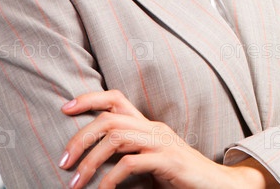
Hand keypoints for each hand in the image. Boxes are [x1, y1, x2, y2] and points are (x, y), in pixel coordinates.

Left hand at [59, 90, 276, 187]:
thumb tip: (93, 157)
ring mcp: (162, 143)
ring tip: (75, 182)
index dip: (90, 98)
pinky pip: (132, 163)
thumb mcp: (151, 159)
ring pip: (116, 138)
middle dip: (80, 138)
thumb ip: (129, 153)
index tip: (65, 109)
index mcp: (148, 125)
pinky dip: (111, 179)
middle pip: (109, 119)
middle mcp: (154, 128)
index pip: (117, 99)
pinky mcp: (169, 161)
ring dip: (90, 161)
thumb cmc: (180, 175)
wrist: (216, 184)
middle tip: (62, 161)